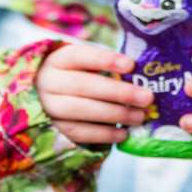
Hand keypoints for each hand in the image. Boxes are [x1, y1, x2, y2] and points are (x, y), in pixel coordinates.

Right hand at [35, 43, 149, 146]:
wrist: (44, 97)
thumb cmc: (75, 77)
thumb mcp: (84, 66)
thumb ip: (106, 68)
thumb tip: (141, 76)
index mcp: (59, 60)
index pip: (81, 56)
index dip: (106, 60)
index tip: (131, 65)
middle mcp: (49, 82)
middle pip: (83, 86)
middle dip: (118, 92)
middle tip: (146, 98)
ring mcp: (48, 107)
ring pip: (80, 110)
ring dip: (114, 114)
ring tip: (139, 117)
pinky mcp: (53, 129)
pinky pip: (79, 132)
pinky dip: (103, 134)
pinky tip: (123, 133)